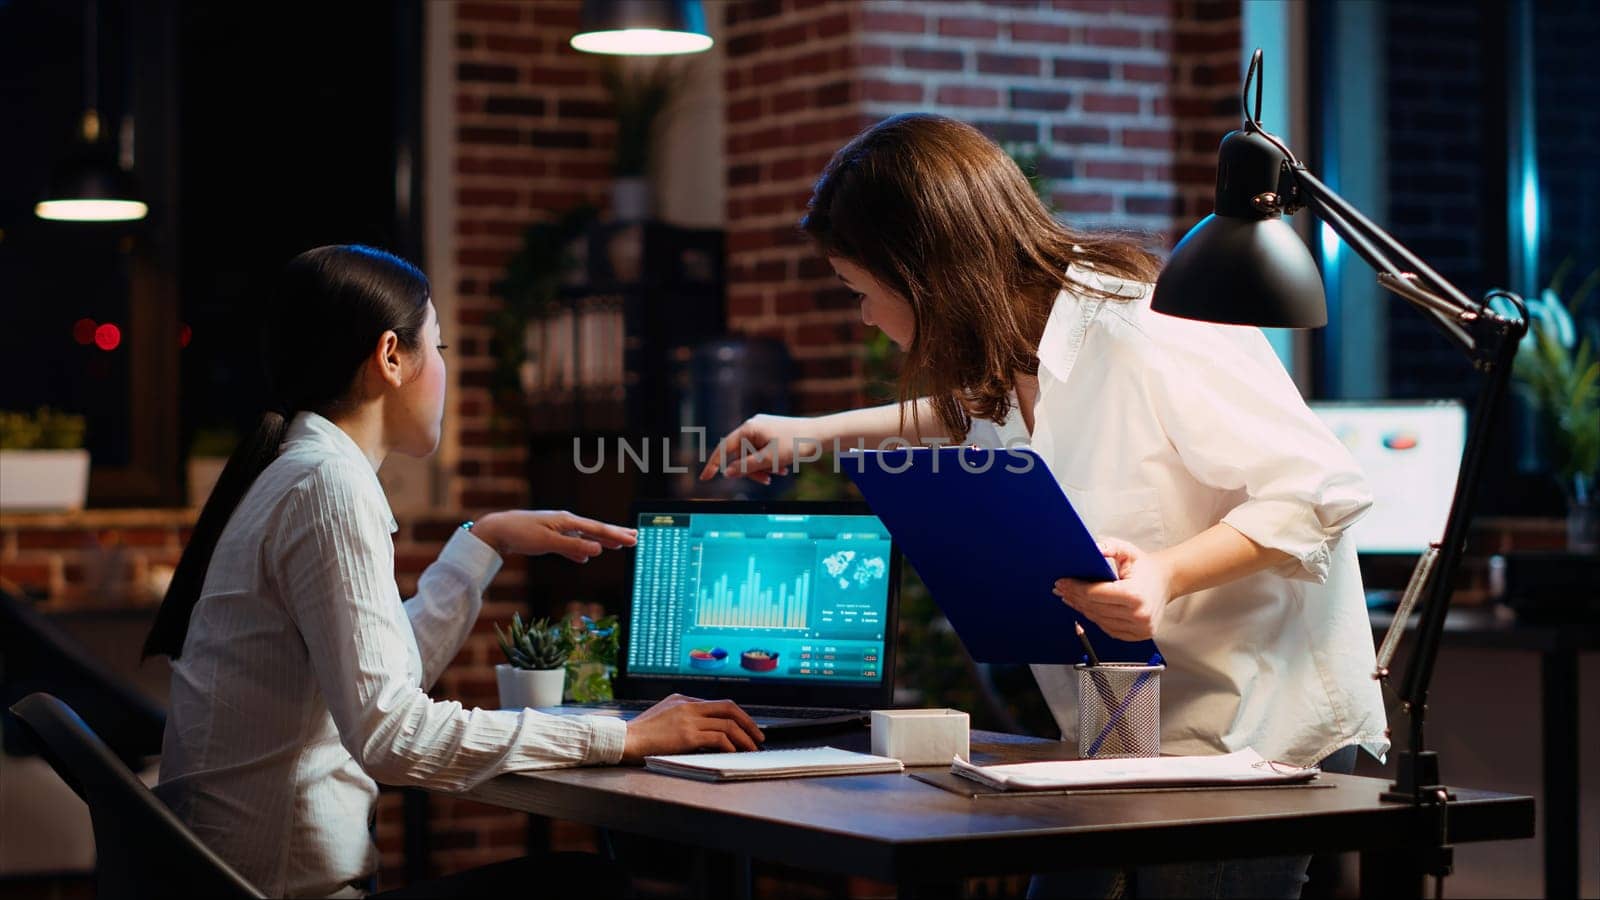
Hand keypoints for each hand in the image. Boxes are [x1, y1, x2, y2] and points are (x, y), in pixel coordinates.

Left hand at [470, 510, 635, 562]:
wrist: (497, 530)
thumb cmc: (521, 534)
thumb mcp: (548, 542)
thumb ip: (573, 546)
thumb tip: (598, 549)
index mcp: (567, 521)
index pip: (597, 529)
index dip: (617, 536)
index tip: (634, 539)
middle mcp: (565, 522)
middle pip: (595, 529)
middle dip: (615, 534)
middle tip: (634, 537)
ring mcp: (557, 529)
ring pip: (585, 536)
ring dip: (601, 540)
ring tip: (617, 544)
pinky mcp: (549, 537)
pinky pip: (572, 543)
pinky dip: (582, 549)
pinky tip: (585, 556)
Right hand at [621, 694, 764, 761]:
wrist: (623, 739)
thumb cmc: (640, 734)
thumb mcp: (663, 717)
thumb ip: (682, 718)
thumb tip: (704, 731)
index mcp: (683, 699)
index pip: (718, 704)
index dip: (737, 715)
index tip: (747, 726)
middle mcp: (688, 705)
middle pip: (728, 708)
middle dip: (748, 722)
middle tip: (759, 735)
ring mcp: (688, 719)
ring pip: (727, 724)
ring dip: (744, 737)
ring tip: (752, 748)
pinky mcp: (687, 735)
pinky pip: (718, 737)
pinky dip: (731, 745)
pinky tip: (734, 753)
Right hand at [698, 414, 815, 484]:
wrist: (821, 435)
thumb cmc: (796, 444)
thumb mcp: (769, 459)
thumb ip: (747, 467)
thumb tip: (727, 472)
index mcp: (749, 428)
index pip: (724, 448)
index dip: (713, 464)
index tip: (704, 478)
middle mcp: (753, 426)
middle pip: (740, 454)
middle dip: (751, 470)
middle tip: (766, 480)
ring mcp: (763, 429)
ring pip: (753, 455)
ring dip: (763, 468)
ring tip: (779, 473)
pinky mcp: (772, 434)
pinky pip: (763, 452)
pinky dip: (770, 462)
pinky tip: (783, 468)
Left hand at [1053, 537, 1173, 640]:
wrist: (1166, 581)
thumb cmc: (1145, 567)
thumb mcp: (1128, 551)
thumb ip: (1110, 547)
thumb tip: (1093, 548)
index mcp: (1135, 595)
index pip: (1095, 594)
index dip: (1075, 588)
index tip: (1062, 582)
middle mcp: (1138, 615)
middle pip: (1095, 608)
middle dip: (1075, 597)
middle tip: (1061, 589)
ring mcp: (1139, 628)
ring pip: (1099, 620)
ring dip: (1082, 609)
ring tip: (1070, 598)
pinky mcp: (1138, 635)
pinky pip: (1109, 629)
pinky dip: (1096, 619)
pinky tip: (1086, 609)